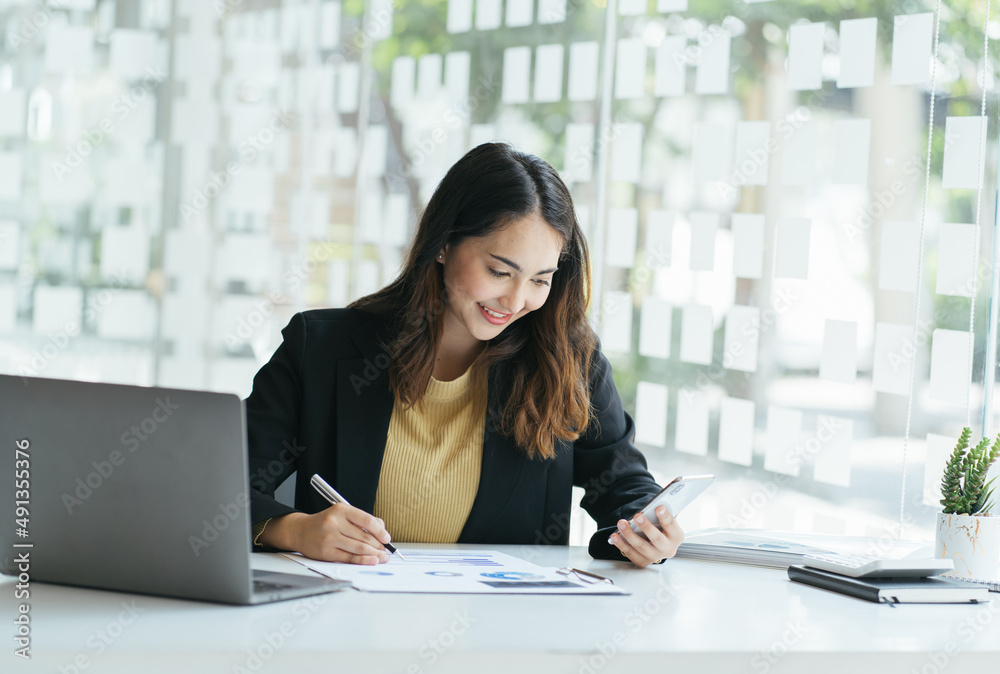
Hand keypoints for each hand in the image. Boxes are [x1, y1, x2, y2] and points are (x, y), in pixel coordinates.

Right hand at [260, 505, 392, 564]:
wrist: (301, 531)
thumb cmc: (326, 523)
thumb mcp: (343, 514)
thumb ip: (362, 520)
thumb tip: (382, 530)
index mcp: (341, 510)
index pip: (366, 520)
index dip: (380, 531)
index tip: (387, 538)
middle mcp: (335, 522)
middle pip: (364, 537)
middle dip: (379, 546)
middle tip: (387, 551)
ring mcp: (330, 538)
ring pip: (358, 548)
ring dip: (374, 554)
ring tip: (382, 557)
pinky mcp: (326, 552)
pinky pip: (349, 558)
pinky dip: (363, 560)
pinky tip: (372, 561)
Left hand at [608, 506, 683, 567]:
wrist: (658, 542)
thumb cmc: (661, 526)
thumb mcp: (665, 518)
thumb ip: (663, 511)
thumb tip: (660, 499)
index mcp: (676, 536)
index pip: (671, 526)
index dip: (665, 517)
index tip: (659, 507)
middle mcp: (668, 549)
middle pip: (657, 539)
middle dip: (647, 527)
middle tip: (638, 516)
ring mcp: (655, 556)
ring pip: (641, 547)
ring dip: (630, 535)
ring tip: (621, 523)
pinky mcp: (643, 561)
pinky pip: (631, 554)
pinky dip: (622, 544)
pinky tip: (615, 536)